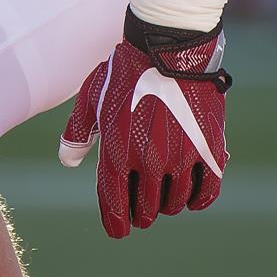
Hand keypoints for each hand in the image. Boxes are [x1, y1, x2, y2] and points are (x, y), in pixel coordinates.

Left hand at [57, 10, 230, 237]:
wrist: (169, 47)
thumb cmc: (126, 70)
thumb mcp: (92, 97)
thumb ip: (77, 132)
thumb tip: (68, 162)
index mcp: (116, 152)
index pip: (115, 207)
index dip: (116, 224)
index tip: (119, 230)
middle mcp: (148, 162)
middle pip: (146, 209)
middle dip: (141, 212)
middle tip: (141, 207)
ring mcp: (180, 157)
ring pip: (174, 203)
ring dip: (167, 205)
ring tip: (163, 196)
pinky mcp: (208, 149)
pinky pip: (206, 192)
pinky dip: (198, 201)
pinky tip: (191, 198)